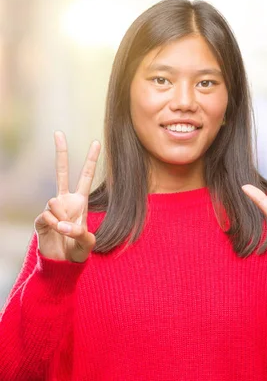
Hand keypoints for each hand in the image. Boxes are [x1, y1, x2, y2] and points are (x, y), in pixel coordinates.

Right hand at [33, 131, 100, 262]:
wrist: (62, 263)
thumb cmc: (78, 251)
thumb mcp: (87, 243)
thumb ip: (79, 233)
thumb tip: (62, 223)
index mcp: (80, 202)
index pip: (86, 177)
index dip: (91, 160)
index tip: (96, 142)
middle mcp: (65, 201)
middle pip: (61, 172)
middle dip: (60, 152)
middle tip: (58, 133)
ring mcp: (51, 209)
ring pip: (54, 202)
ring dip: (61, 218)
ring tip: (65, 231)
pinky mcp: (40, 219)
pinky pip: (46, 216)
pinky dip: (53, 225)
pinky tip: (54, 231)